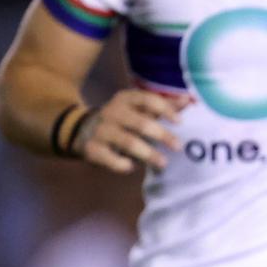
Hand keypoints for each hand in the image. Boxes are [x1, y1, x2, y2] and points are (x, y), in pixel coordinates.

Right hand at [72, 89, 188, 173]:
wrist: (79, 128)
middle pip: (141, 123)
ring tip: (163, 163)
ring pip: (128, 142)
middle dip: (162, 135)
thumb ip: (163, 105)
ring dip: (148, 153)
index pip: (148, 100)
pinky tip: (131, 167)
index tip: (180, 122)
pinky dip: (121, 163)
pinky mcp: (91, 148)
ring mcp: (101, 130)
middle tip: (179, 147)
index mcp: (126, 99)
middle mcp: (113, 112)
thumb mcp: (139, 108)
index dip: (165, 109)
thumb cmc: (122, 118)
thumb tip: (188, 100)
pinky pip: (108, 158)